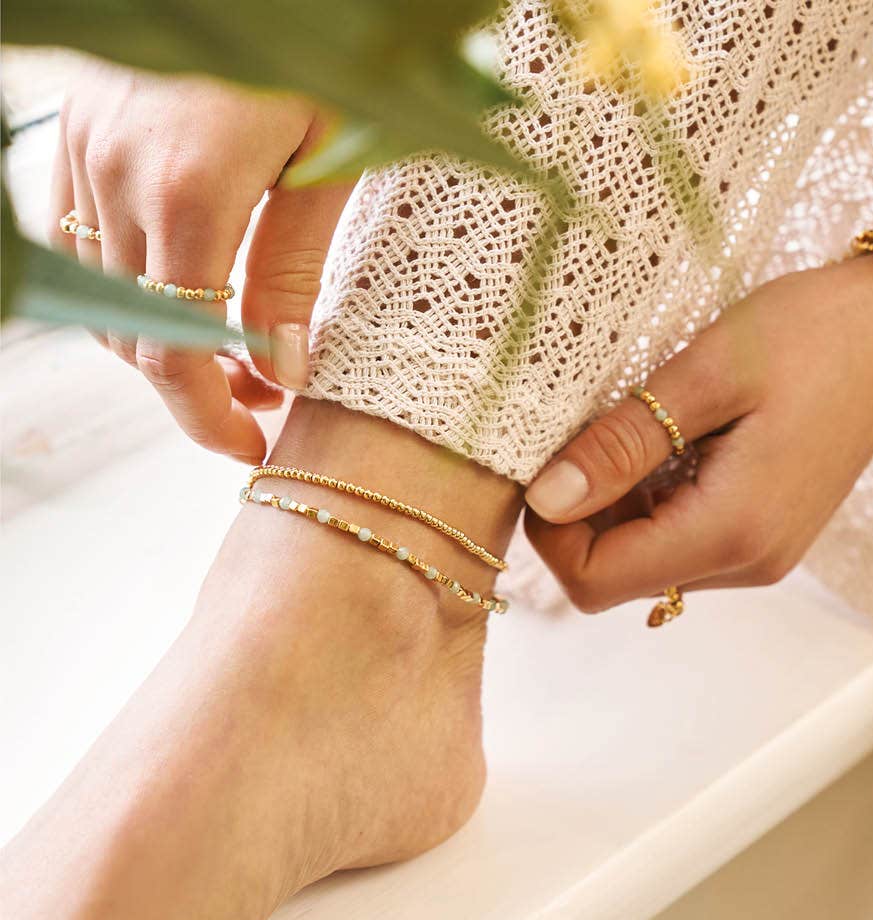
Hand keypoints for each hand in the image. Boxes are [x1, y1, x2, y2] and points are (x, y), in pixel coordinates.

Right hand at [51, 60, 352, 462]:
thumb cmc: (315, 53)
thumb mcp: (327, 164)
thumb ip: (293, 270)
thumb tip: (283, 368)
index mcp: (190, 193)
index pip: (176, 351)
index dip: (207, 416)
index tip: (247, 444)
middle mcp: (118, 176)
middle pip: (136, 337)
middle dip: (196, 388)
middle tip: (260, 396)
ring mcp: (85, 151)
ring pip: (102, 298)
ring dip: (160, 342)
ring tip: (229, 350)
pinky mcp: (75, 132)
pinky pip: (78, 243)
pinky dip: (122, 290)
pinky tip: (176, 293)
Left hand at [524, 256, 872, 611]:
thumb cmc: (811, 335)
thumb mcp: (702, 377)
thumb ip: (621, 446)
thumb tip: (547, 499)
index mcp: (730, 531)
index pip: (596, 582)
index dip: (552, 534)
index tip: (546, 467)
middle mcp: (745, 561)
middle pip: (616, 577)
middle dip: (579, 519)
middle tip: (582, 439)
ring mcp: (757, 552)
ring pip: (645, 561)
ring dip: (614, 509)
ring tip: (627, 432)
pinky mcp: (761, 532)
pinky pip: (679, 540)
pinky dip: (648, 503)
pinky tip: (658, 444)